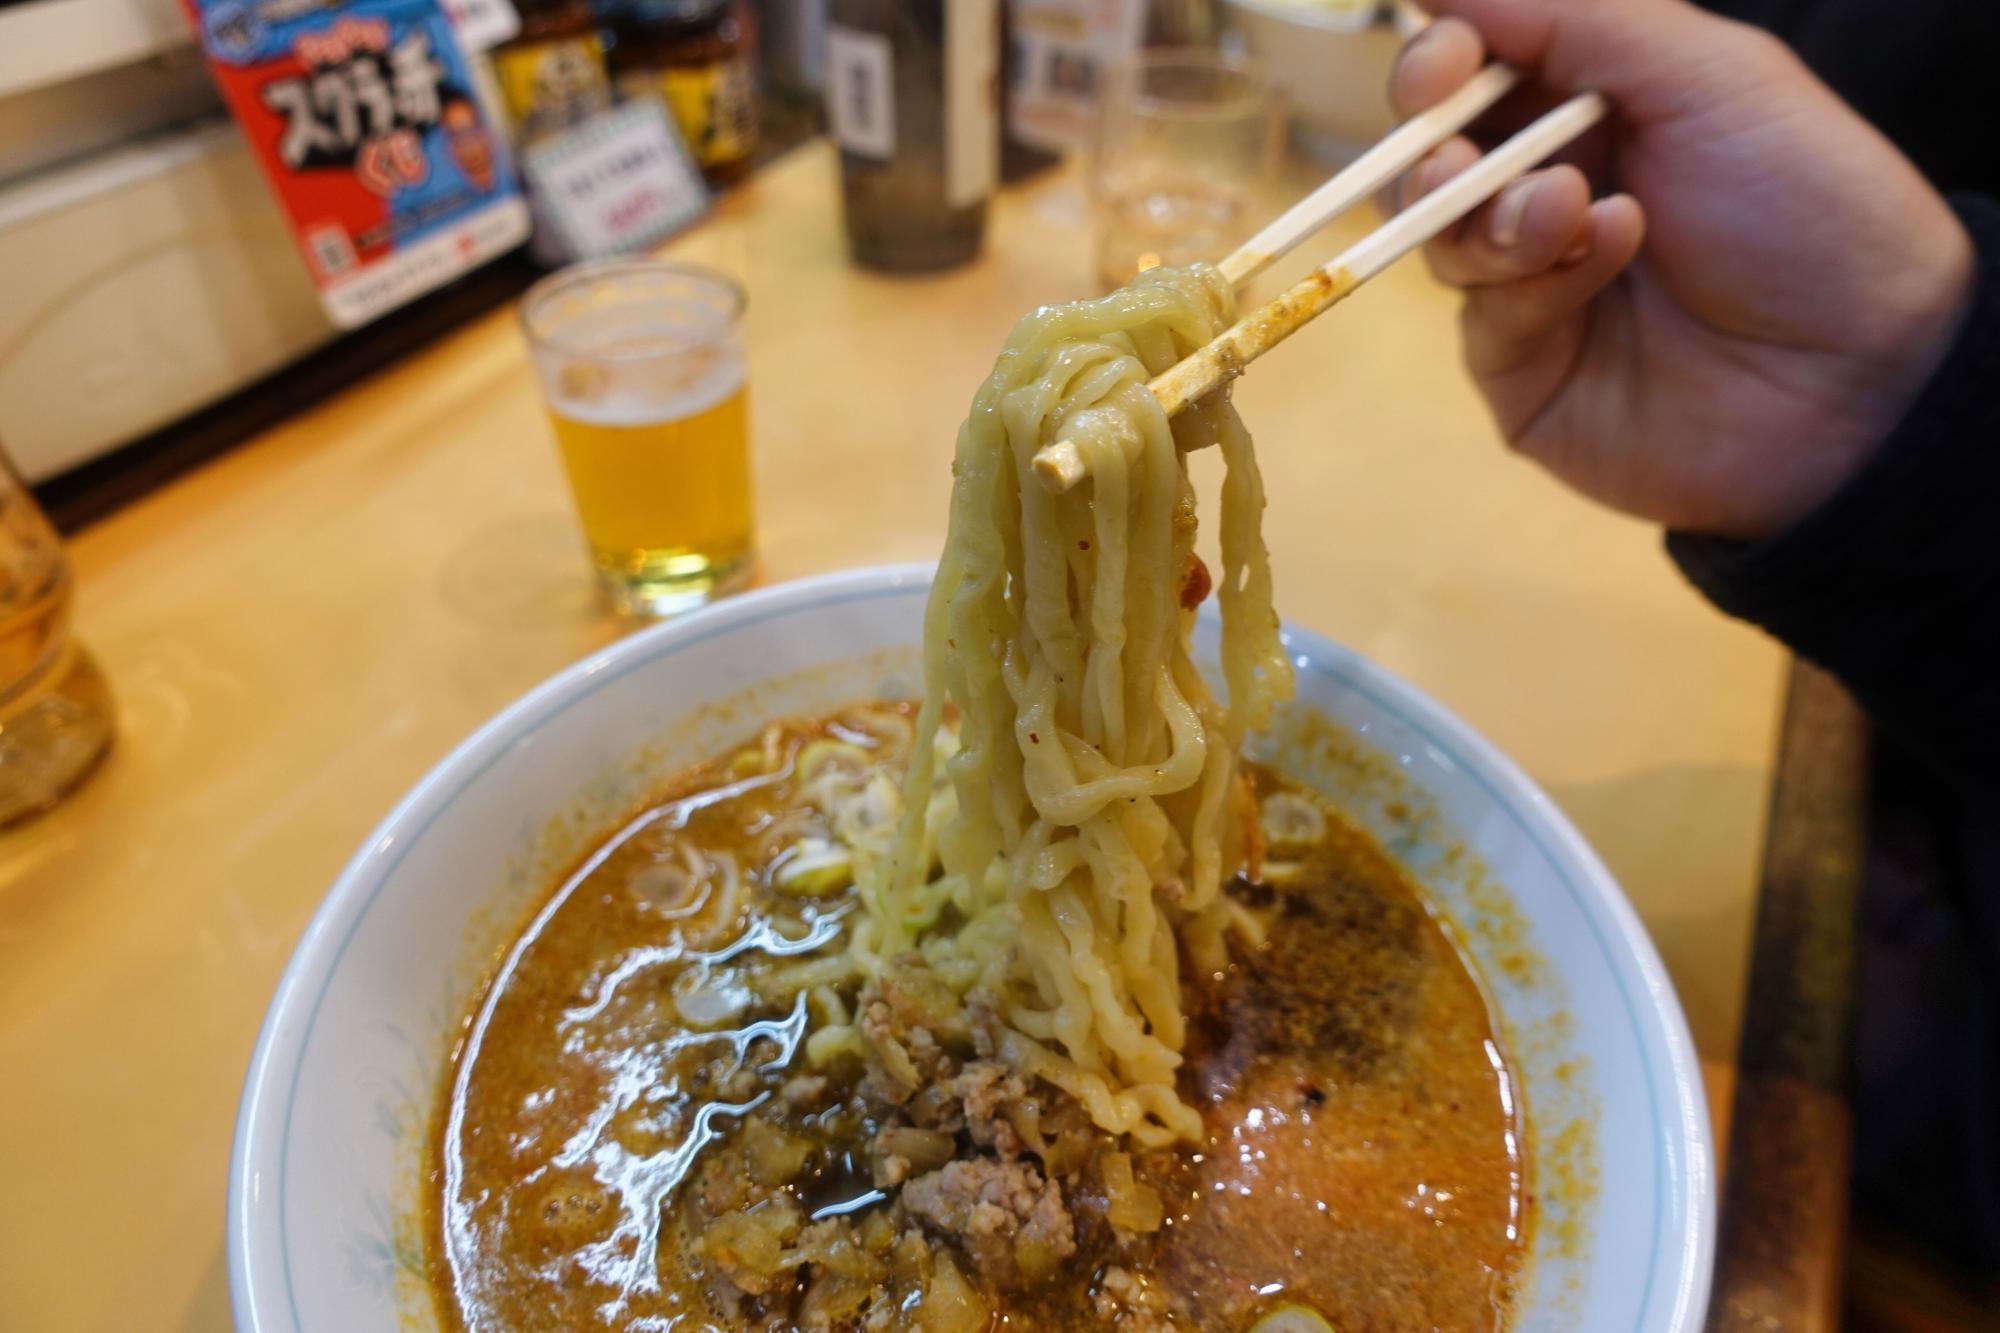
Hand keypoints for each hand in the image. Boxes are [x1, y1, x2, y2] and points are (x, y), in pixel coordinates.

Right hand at [1391, 0, 1974, 538]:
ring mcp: (1530, 288)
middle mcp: (1551, 191)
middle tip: (1453, 144)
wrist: (1860, 372)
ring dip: (1488, 210)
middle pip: (1428, 156)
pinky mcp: (1523, 376)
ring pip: (1438, 237)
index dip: (1439, 58)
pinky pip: (1483, 318)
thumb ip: (1573, 17)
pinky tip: (1609, 252)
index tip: (1442, 63)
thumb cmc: (1806, 205)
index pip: (1475, 70)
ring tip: (1565, 207)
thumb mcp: (1707, 75)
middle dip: (1430, 142)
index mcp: (1595, 108)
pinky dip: (1535, 279)